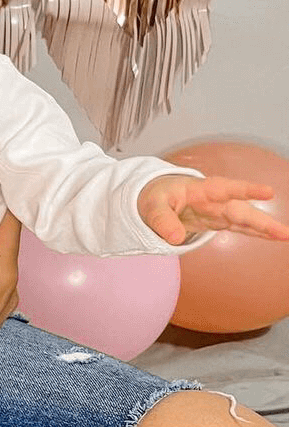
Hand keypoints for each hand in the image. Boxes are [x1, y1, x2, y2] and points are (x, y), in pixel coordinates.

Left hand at [137, 175, 288, 245]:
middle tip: (283, 232)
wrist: (155, 198)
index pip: (224, 188)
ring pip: (245, 219)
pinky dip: (256, 233)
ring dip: (264, 228)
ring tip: (285, 236)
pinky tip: (274, 238)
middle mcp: (214, 200)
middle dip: (261, 220)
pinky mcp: (218, 221)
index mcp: (198, 189)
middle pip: (240, 209)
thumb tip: (175, 239)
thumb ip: (161, 221)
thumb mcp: (151, 206)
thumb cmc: (155, 197)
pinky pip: (240, 227)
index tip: (268, 192)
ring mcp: (218, 211)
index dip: (245, 190)